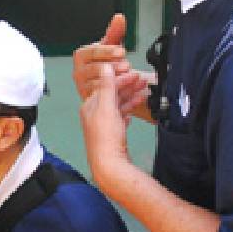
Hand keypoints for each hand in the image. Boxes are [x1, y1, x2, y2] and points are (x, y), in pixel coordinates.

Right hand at [73, 14, 154, 116]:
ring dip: (118, 81)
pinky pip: (105, 97)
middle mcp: (79, 72)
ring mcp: (84, 87)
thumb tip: (119, 18)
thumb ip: (115, 32)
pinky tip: (132, 89)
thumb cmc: (107, 62)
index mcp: (81, 57)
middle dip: (113, 67)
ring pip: (99, 85)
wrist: (108, 80)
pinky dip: (120, 93)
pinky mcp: (92, 99)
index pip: (91, 52)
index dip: (107, 51)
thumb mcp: (111, 46)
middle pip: (94, 69)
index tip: (121, 51)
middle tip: (127, 65)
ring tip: (131, 77)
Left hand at [80, 62, 133, 181]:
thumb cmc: (106, 139)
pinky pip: (120, 118)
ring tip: (143, 92)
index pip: (105, 85)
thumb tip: (104, 66)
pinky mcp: (111, 135)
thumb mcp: (107, 107)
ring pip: (117, 106)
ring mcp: (102, 126)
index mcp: (90, 106)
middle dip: (127, 87)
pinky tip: (133, 111)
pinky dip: (128, 112)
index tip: (134, 73)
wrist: (110, 165)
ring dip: (129, 98)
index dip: (120, 78)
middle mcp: (93, 115)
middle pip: (112, 95)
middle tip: (141, 81)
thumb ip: (107, 86)